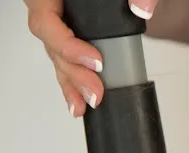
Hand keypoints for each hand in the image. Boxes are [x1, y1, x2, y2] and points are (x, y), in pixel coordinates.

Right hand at [24, 0, 158, 116]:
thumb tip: (142, 7)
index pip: (46, 17)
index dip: (67, 43)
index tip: (96, 60)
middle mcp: (52, 1)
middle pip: (50, 40)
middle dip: (73, 71)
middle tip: (96, 92)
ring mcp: (60, 16)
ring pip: (55, 53)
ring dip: (70, 82)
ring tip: (86, 105)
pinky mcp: (73, 30)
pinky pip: (64, 57)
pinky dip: (71, 82)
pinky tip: (79, 103)